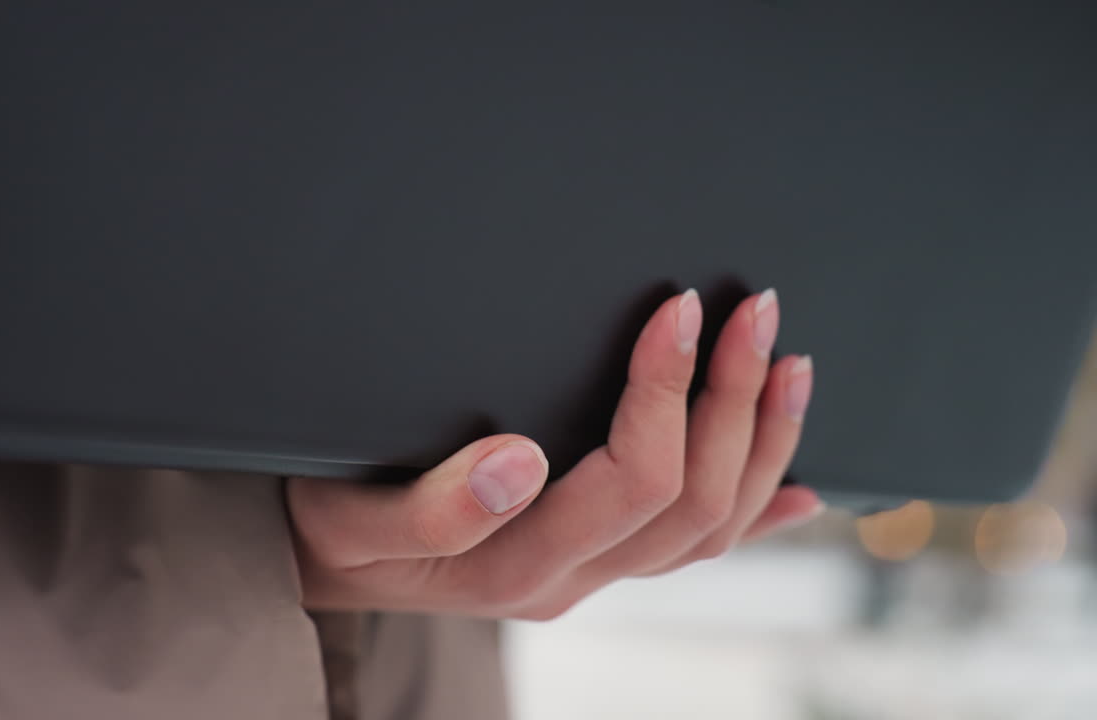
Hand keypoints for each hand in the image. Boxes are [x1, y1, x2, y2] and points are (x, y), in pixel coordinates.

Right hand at [286, 289, 821, 618]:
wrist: (318, 565)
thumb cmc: (330, 524)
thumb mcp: (352, 512)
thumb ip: (433, 504)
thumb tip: (518, 463)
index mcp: (512, 564)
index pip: (630, 482)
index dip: (667, 392)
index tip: (677, 311)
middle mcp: (565, 578)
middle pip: (690, 502)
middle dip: (731, 400)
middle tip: (752, 312)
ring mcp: (585, 574)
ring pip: (708, 527)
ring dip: (758, 442)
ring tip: (788, 365)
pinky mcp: (591, 560)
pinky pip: (693, 549)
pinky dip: (757, 515)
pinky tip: (802, 490)